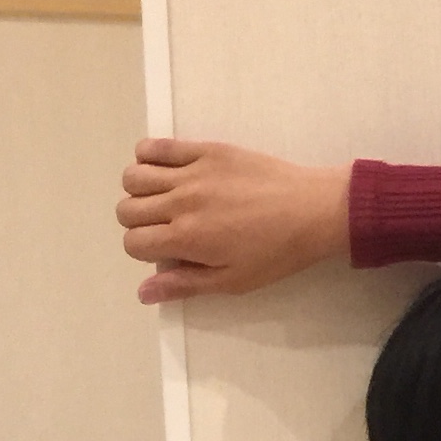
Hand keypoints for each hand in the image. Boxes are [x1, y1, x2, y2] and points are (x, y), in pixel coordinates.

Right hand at [117, 139, 350, 303]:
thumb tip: (143, 293)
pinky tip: (165, 171)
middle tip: (165, 227)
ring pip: (133, 176)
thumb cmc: (277, 253)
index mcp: (186, 238)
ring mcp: (191, 173)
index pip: (133, 242)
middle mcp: (180, 203)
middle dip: (138, 223)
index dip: (143, 251)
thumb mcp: (233, 280)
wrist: (313, 210)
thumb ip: (185, 285)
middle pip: (126, 209)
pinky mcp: (205, 150)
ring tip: (162, 199)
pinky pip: (156, 147)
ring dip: (139, 191)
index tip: (165, 251)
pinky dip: (148, 157)